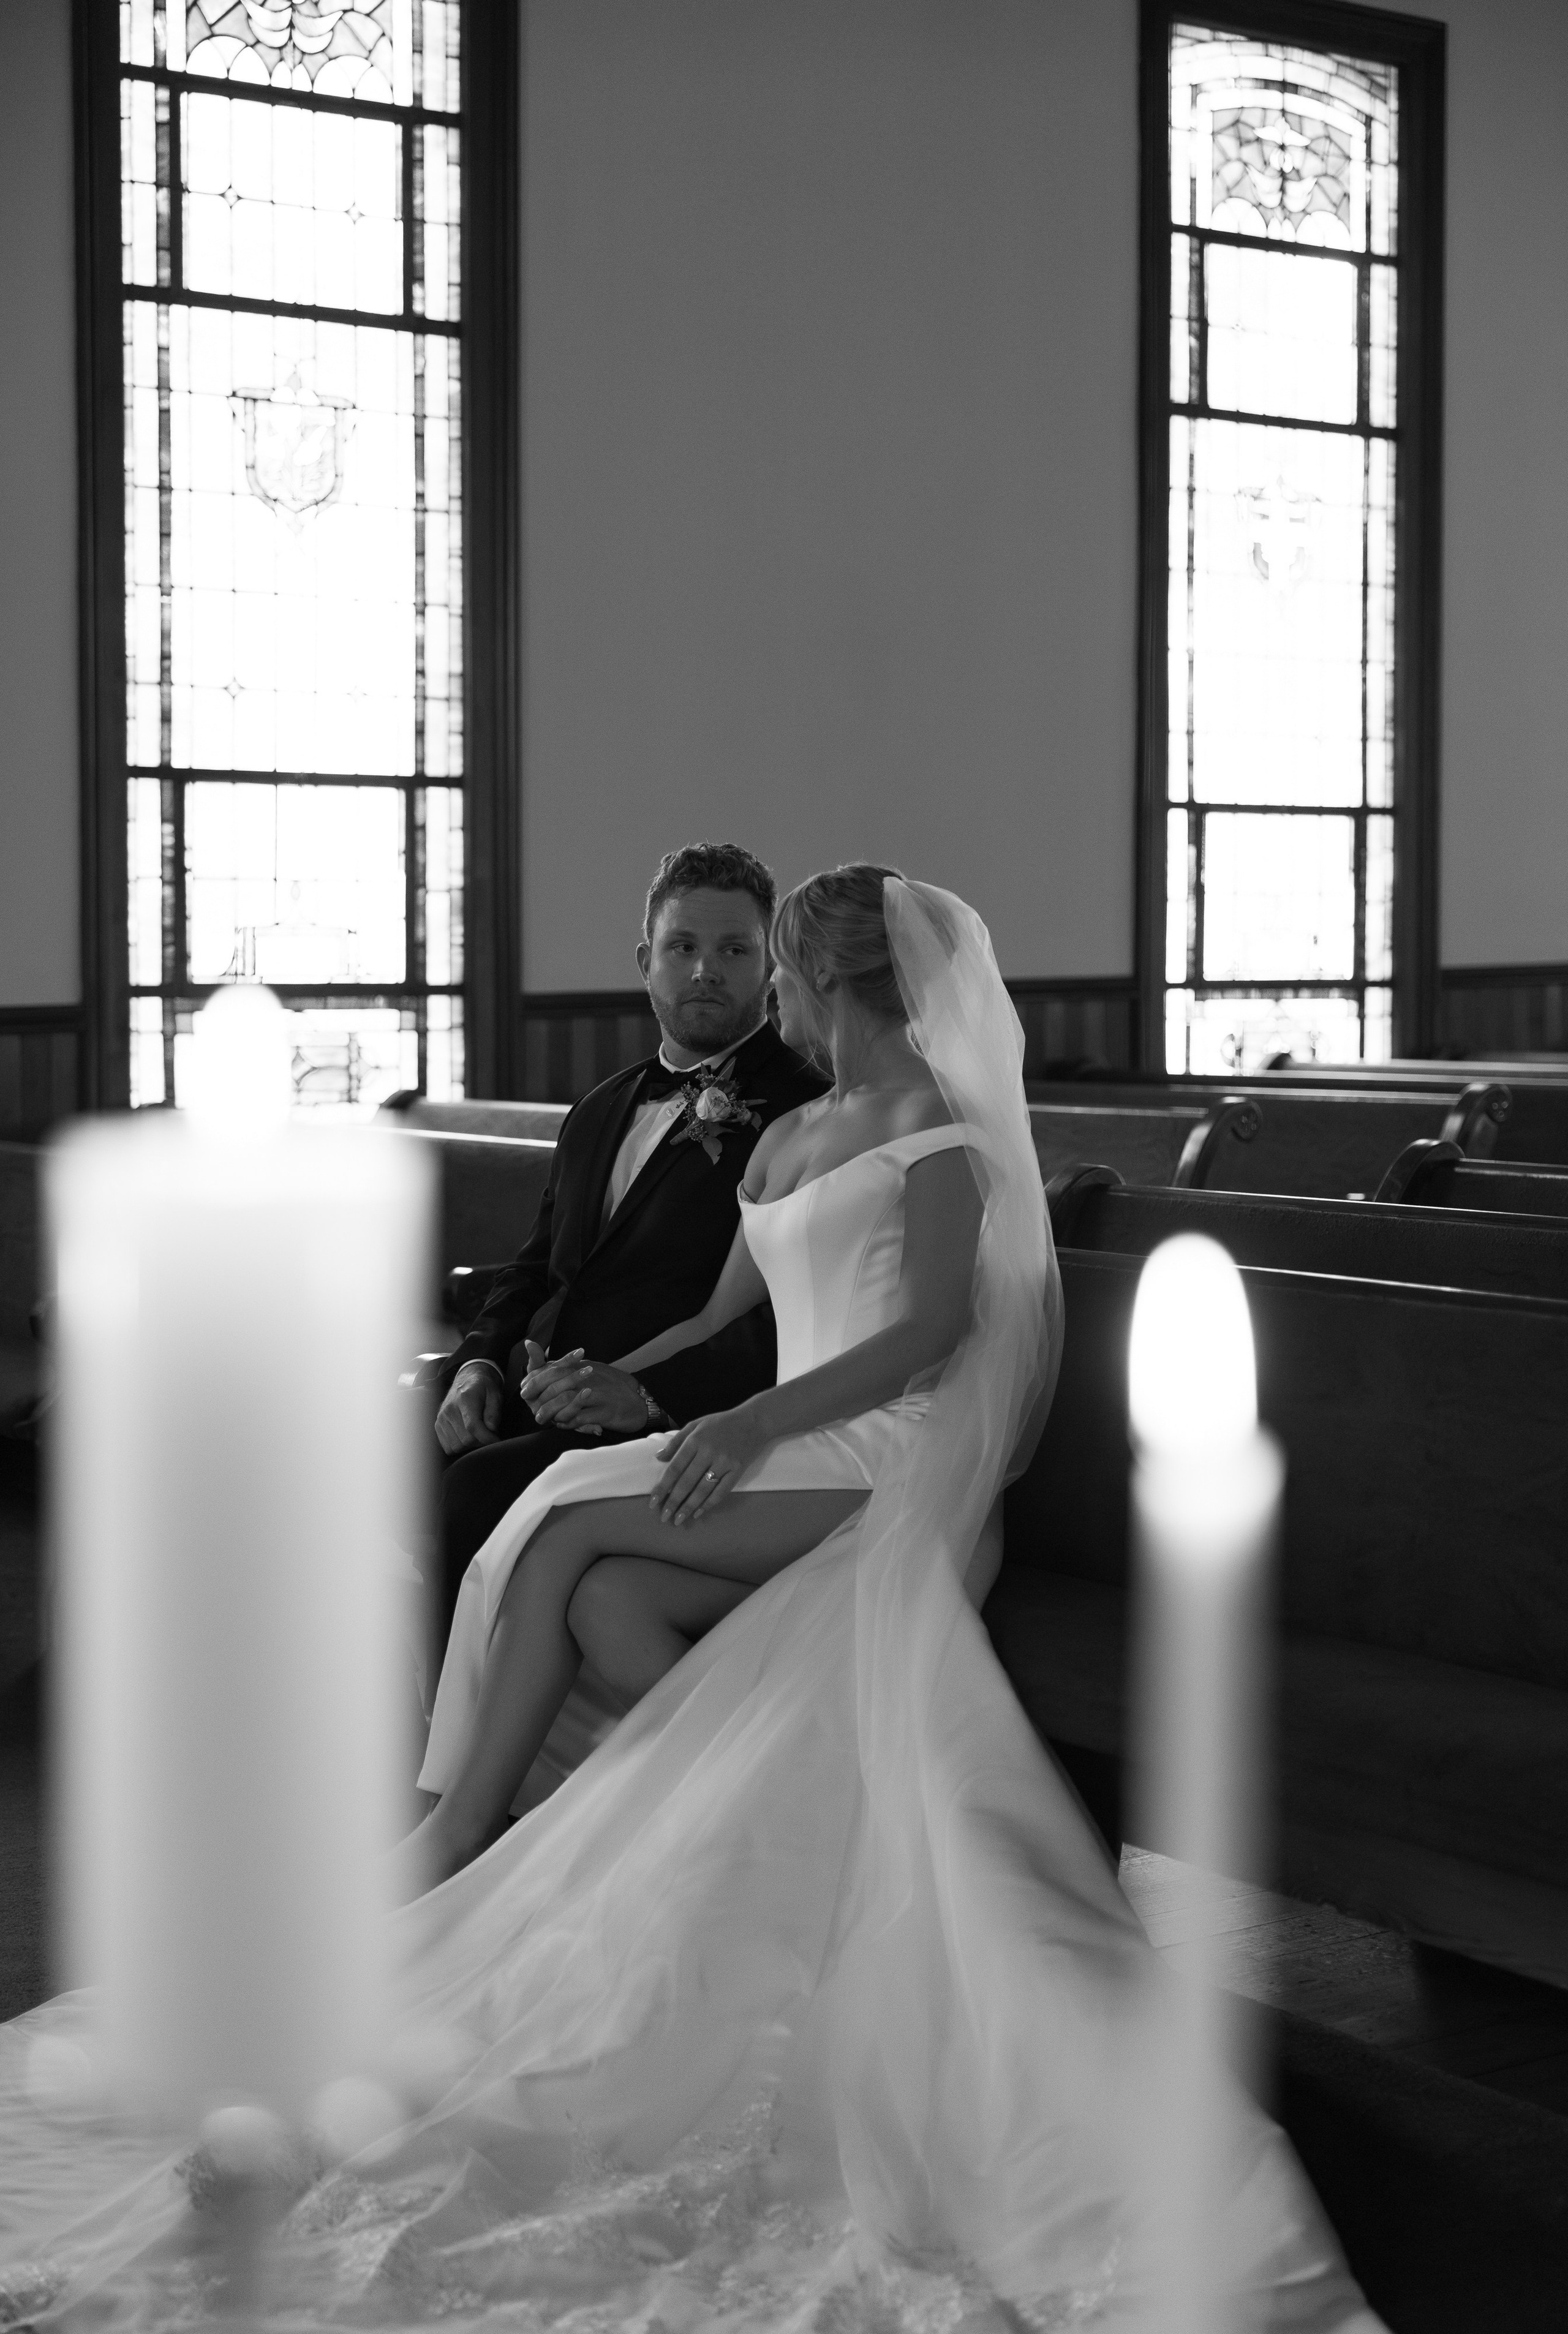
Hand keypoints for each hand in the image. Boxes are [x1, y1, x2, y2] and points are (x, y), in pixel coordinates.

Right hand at [434, 1362, 502, 1455]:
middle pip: (466, 1439)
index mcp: (464, 1398)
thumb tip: (491, 1429)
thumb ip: (494, 1412)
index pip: (473, 1426)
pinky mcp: (438, 1425)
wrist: (467, 1380)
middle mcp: (449, 1409)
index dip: (487, 1438)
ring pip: (457, 1446)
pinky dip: (460, 1446)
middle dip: (481, 1441)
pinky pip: (448, 1448)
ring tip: (478, 1434)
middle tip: (489, 1434)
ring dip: (471, 1445)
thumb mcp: (495, 1394)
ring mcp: (441, 1418)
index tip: (497, 1439)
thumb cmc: (483, 1388)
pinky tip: (467, 1436)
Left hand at [520, 1347, 647, 1437]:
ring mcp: (598, 1395)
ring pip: (567, 1402)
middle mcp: (591, 1378)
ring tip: (545, 1420)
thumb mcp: (592, 1371)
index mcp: (585, 1366)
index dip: (537, 1380)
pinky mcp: (605, 1412)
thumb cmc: (614, 1388)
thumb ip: (569, 1367)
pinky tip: (563, 1425)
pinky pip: (580, 1418)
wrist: (641, 1401)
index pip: (555, 1368)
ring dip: (552, 1412)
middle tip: (533, 1410)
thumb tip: (546, 1364)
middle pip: (557, 1384)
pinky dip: (568, 1423)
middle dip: (541, 1398)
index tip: (526, 1391)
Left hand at [650, 1406, 767, 1525]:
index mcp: (695, 1440)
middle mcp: (709, 1451)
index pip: (675, 1468)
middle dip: (673, 1502)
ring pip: (703, 1490)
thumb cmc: (721, 1423)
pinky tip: (699, 1512)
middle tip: (664, 1517)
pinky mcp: (738, 1470)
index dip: (663, 1486)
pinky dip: (709, 1504)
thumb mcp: (695, 1424)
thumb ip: (676, 1441)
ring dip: (689, 1507)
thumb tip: (658, 1458)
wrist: (754, 1421)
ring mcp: (725, 1462)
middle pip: (687, 1482)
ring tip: (678, 1520)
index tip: (653, 1502)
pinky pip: (722, 1491)